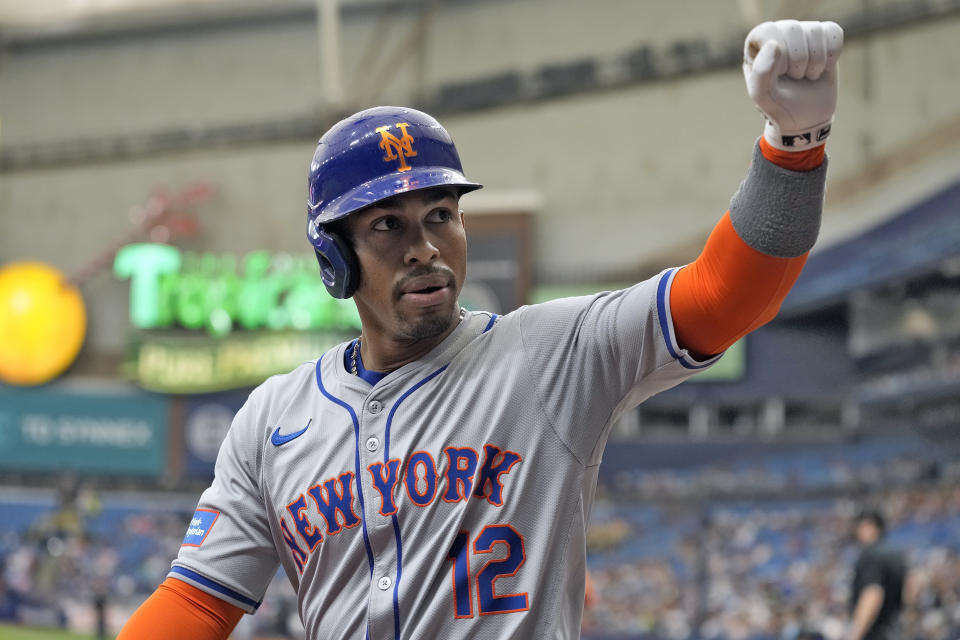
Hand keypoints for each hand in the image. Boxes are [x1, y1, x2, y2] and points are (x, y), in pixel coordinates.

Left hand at [743, 20, 843, 150]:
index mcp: (756, 45)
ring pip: (814, 30)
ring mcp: (802, 33)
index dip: (779, 56)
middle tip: (795, 77)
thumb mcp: (763, 96)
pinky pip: (833, 32)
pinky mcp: (824, 36)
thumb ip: (760, 73)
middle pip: (793, 29)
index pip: (768, 32)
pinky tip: (822, 68)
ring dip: (815, 62)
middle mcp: (778, 34)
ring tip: (806, 75)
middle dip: (798, 61)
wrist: (807, 118)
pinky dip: (831, 56)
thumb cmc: (780, 106)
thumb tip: (775, 45)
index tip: (781, 74)